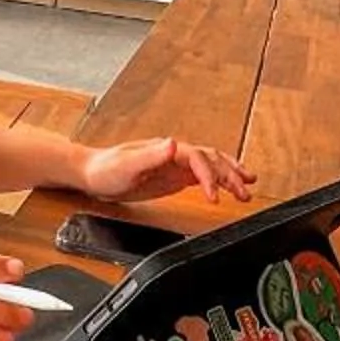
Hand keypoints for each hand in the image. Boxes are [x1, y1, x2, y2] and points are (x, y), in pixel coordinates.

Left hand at [74, 136, 253, 205]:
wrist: (90, 174)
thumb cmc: (104, 169)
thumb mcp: (126, 164)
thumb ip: (151, 155)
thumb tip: (174, 144)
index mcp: (166, 150)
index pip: (198, 159)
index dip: (210, 176)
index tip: (215, 196)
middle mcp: (174, 154)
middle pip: (211, 160)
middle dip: (231, 174)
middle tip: (245, 191)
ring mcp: (175, 165)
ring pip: (211, 165)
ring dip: (230, 174)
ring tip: (248, 186)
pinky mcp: (172, 176)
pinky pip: (201, 176)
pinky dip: (217, 181)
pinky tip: (226, 188)